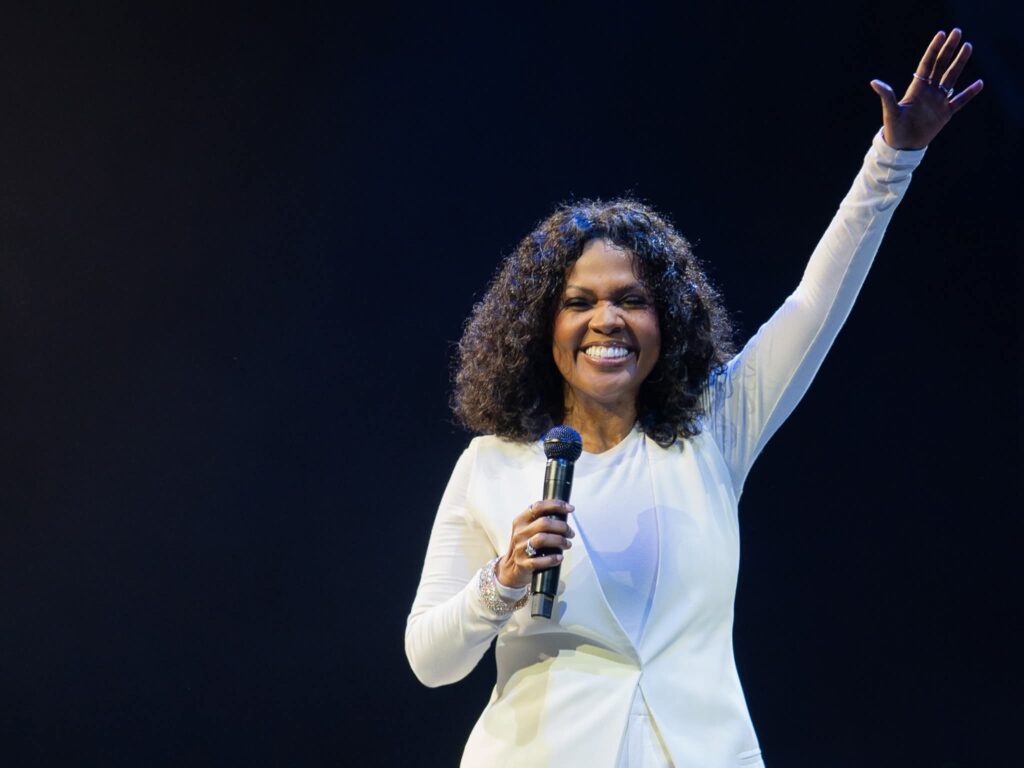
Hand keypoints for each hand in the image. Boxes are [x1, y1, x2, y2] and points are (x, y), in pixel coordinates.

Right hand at [496, 500, 574, 588]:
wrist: (511, 569)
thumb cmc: (525, 546)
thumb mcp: (527, 530)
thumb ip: (541, 520)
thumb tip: (564, 513)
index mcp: (521, 521)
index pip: (538, 506)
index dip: (556, 505)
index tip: (570, 508)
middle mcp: (519, 533)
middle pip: (544, 523)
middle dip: (562, 526)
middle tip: (570, 533)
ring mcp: (520, 548)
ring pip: (542, 539)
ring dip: (559, 541)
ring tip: (567, 544)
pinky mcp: (523, 564)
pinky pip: (539, 561)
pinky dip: (552, 559)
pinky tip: (559, 558)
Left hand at [870, 28, 982, 149]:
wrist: (902, 147)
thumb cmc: (893, 129)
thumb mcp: (890, 112)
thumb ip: (887, 96)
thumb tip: (874, 82)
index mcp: (916, 89)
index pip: (927, 64)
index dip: (933, 49)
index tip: (941, 34)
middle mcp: (929, 91)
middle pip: (941, 66)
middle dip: (949, 49)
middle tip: (957, 32)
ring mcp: (938, 101)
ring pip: (951, 78)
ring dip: (959, 63)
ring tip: (968, 47)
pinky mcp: (945, 113)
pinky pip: (960, 101)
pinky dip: (969, 93)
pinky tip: (979, 83)